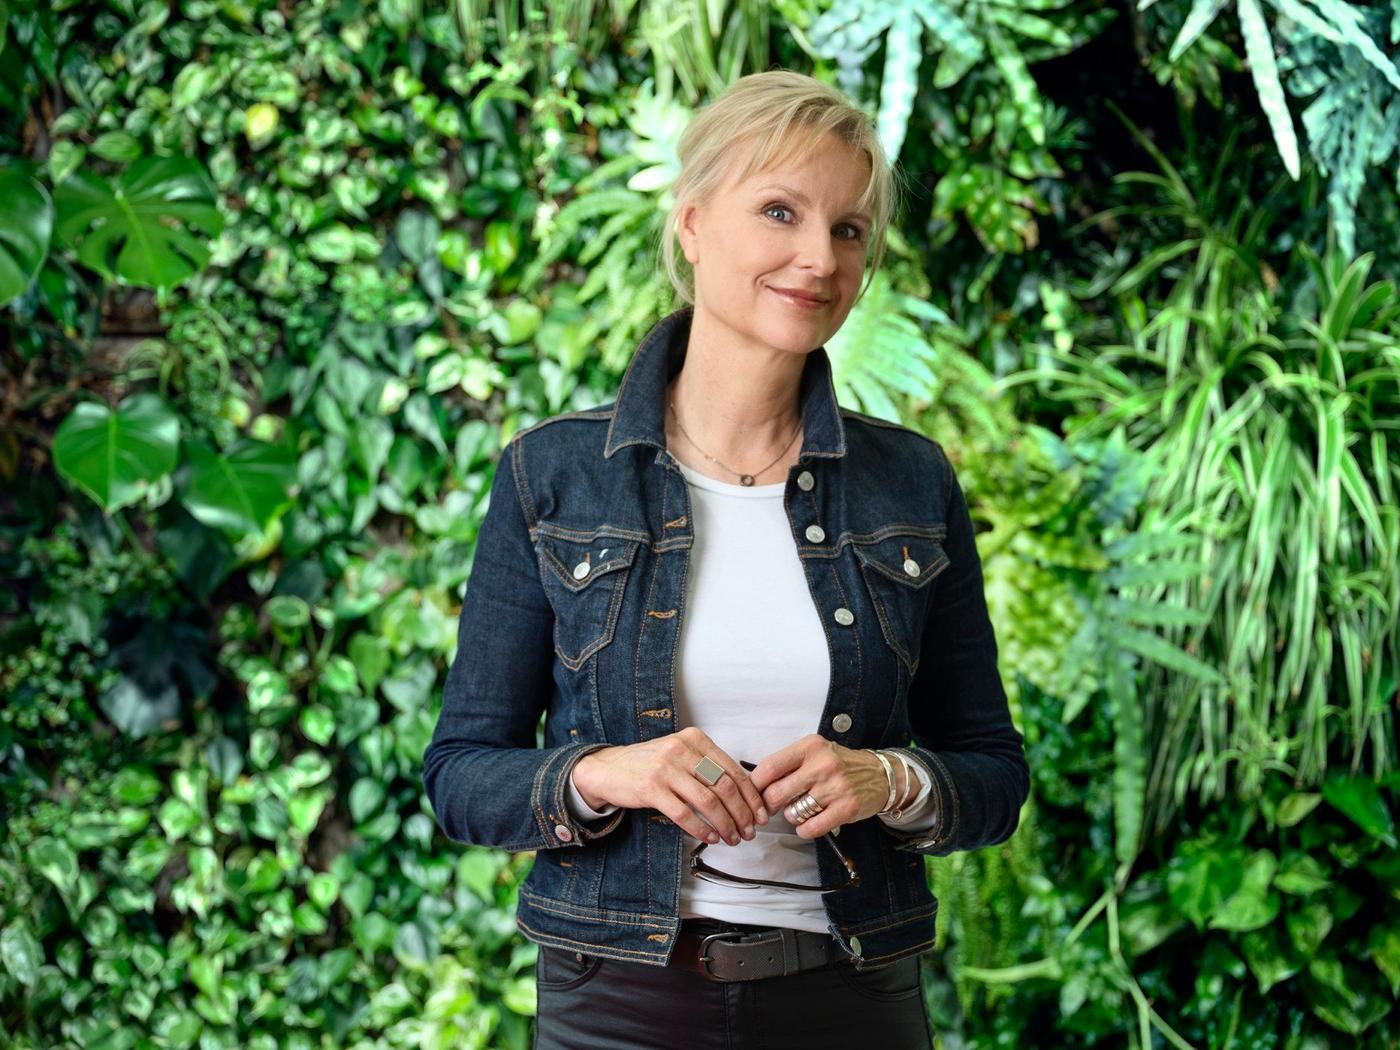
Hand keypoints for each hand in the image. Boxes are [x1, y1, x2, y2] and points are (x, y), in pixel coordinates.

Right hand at [571, 728, 769, 845]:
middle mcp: (682, 749)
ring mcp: (665, 767)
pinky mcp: (651, 788)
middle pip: (724, 785)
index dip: (751, 795)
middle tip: (749, 832)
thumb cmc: (650, 765)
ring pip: (707, 801)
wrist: (608, 768)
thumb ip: (707, 767)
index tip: (761, 814)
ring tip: (732, 838)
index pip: (732, 769)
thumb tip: (744, 795)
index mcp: (695, 739)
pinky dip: (701, 828)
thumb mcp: (680, 755)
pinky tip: (710, 837)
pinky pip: (684, 813)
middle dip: (742, 813)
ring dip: (725, 824)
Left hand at [749, 735, 903, 838]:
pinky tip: (809, 822)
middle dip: (769, 805)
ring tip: (800, 809)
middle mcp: (822, 765)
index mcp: (810, 747)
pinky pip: (811, 828)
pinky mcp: (846, 808)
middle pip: (776, 793)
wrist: (879, 775)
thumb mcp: (814, 752)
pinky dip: (804, 829)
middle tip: (772, 807)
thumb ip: (788, 763)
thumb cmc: (839, 764)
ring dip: (791, 815)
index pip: (769, 767)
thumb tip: (756, 784)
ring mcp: (835, 787)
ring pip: (792, 812)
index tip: (753, 793)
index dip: (755, 785)